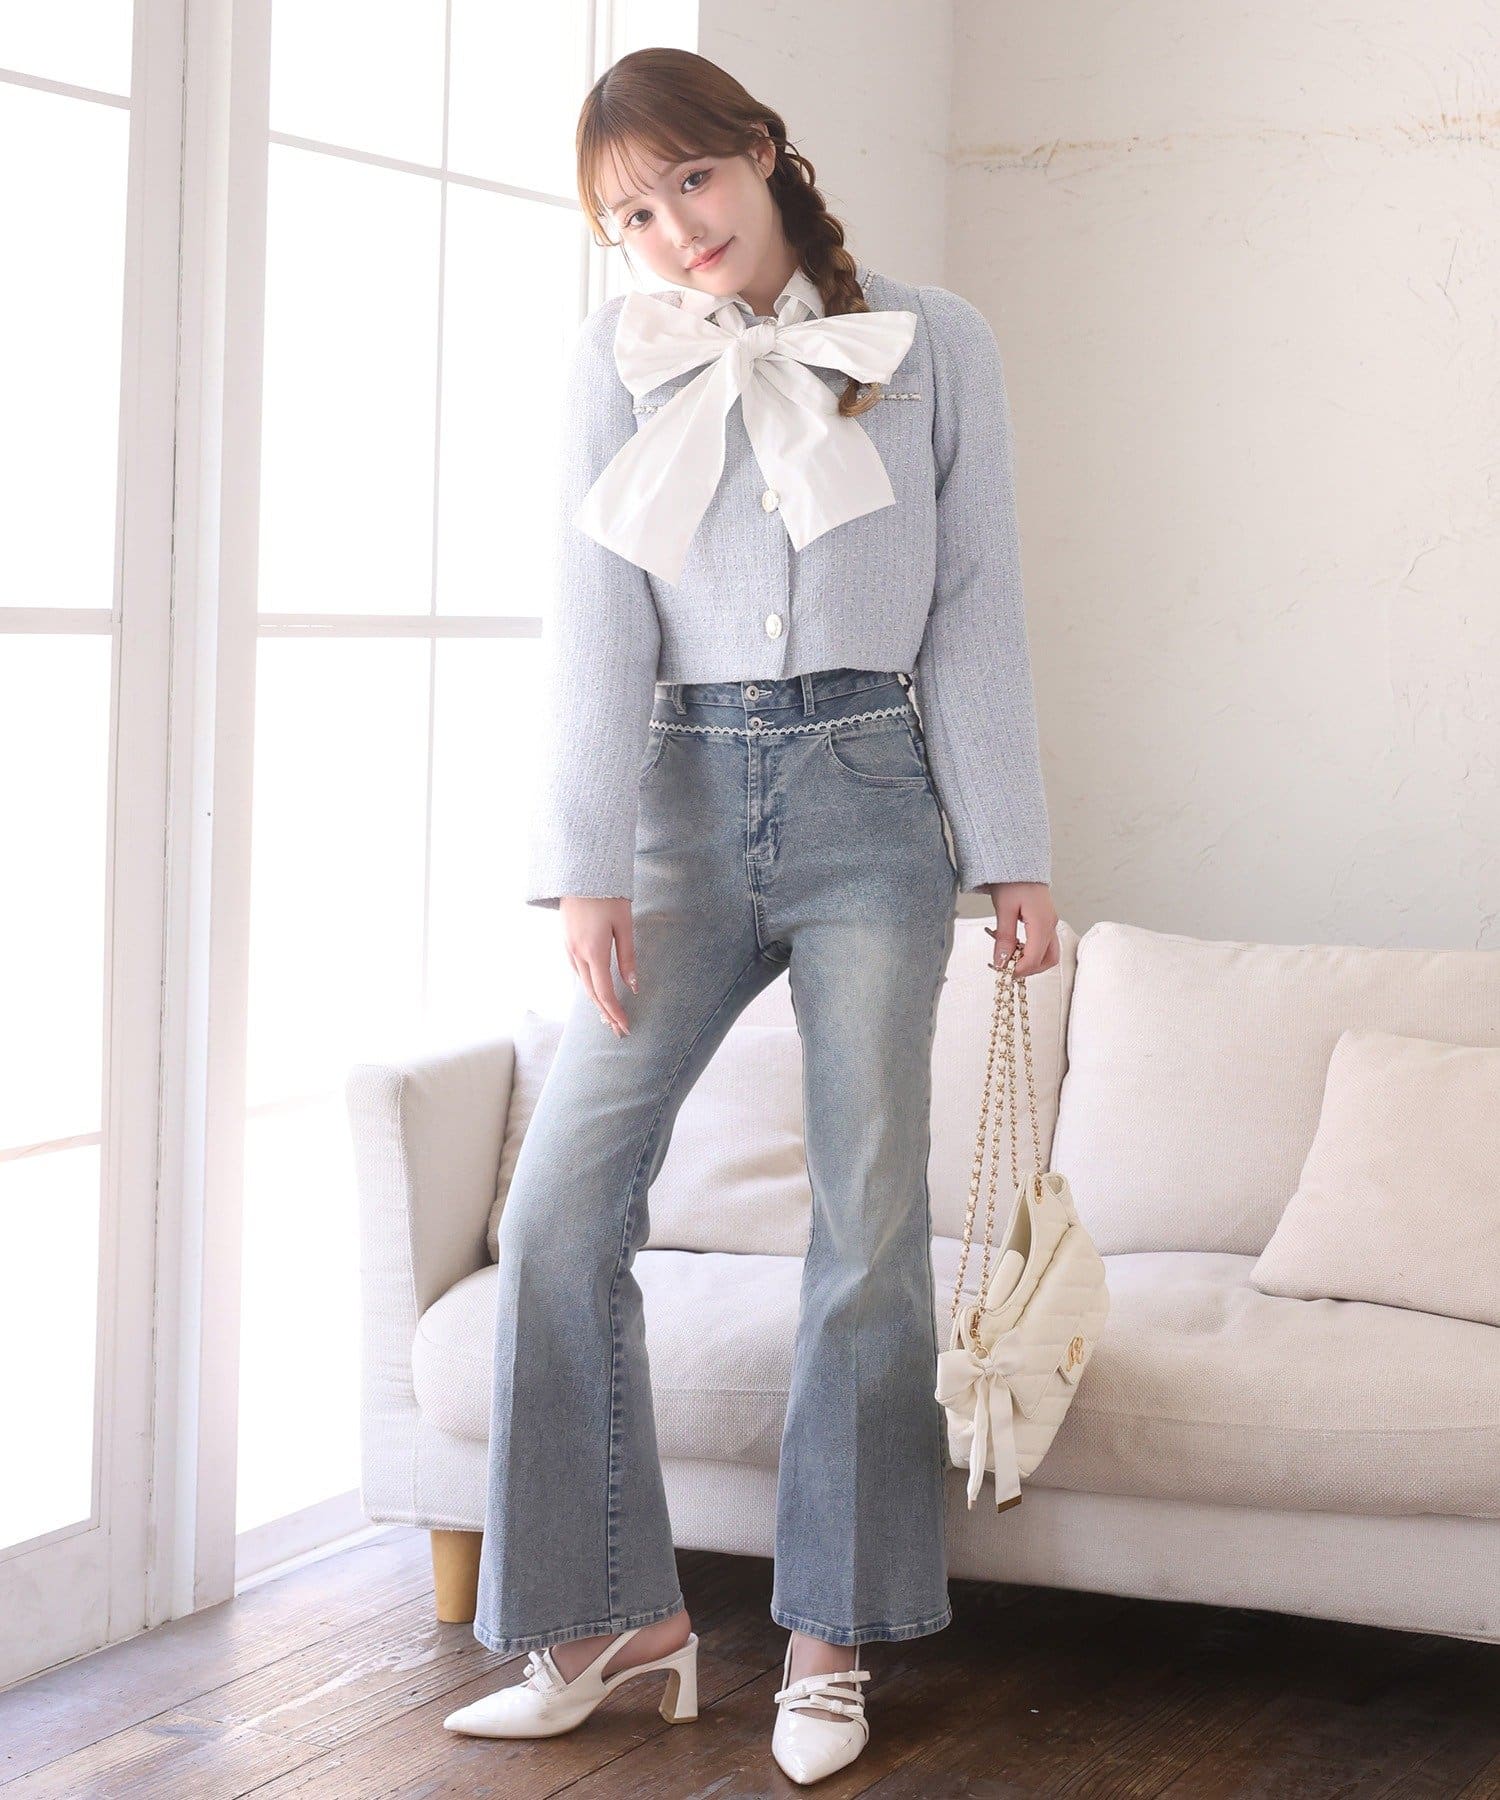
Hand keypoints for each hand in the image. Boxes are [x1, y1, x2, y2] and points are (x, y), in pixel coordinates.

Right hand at [560, 897, 638, 1036]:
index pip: (605, 992)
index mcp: (593, 951)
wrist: (579, 873)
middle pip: (591, 993)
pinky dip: (587, 985)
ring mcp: (568, 948)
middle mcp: (577, 954)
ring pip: (582, 983)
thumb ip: (628, 957)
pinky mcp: (566, 941)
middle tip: (619, 1029)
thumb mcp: (624, 925)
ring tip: (608, 1016)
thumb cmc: (607, 896)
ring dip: (596, 1001)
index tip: (625, 1026)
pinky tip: (595, 989)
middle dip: (606, 1013)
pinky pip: (576, 971)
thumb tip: (633, 985)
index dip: (615, 1011)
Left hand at [983, 882, 1058, 978]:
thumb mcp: (1003, 910)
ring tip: (1010, 957)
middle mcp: (1050, 925)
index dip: (1019, 970)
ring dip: (1031, 962)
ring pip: (1048, 954)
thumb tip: (1002, 963)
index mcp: (1041, 923)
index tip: (1002, 972)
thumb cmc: (1011, 881)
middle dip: (1028, 969)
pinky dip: (1031, 951)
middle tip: (1007, 968)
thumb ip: (1004, 939)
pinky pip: (1044, 944)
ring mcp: (1050, 923)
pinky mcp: (1046, 921)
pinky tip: (1015, 947)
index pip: (1034, 958)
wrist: (1018, 861)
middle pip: (1047, 960)